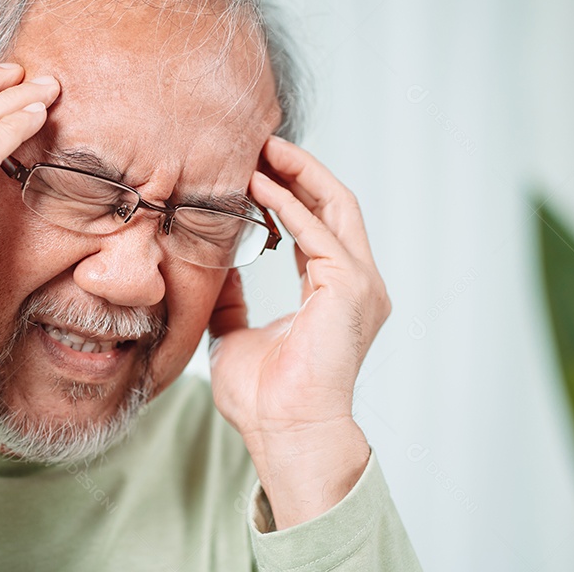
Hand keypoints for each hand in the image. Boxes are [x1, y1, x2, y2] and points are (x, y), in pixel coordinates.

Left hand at [208, 135, 390, 527]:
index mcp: (334, 292)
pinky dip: (290, 204)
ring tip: (262, 148)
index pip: (317, 225)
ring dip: (298, 173)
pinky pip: (318, 232)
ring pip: (335, 206)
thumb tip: (214, 267)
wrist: (284, 431)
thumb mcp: (234, 332)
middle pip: (334, 204)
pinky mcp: (351, 288)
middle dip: (299, 169)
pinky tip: (259, 185)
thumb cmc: (264, 396)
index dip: (290, 192)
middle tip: (260, 143)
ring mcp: (359, 284)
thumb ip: (231, 297)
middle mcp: (356, 282)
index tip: (255, 167)